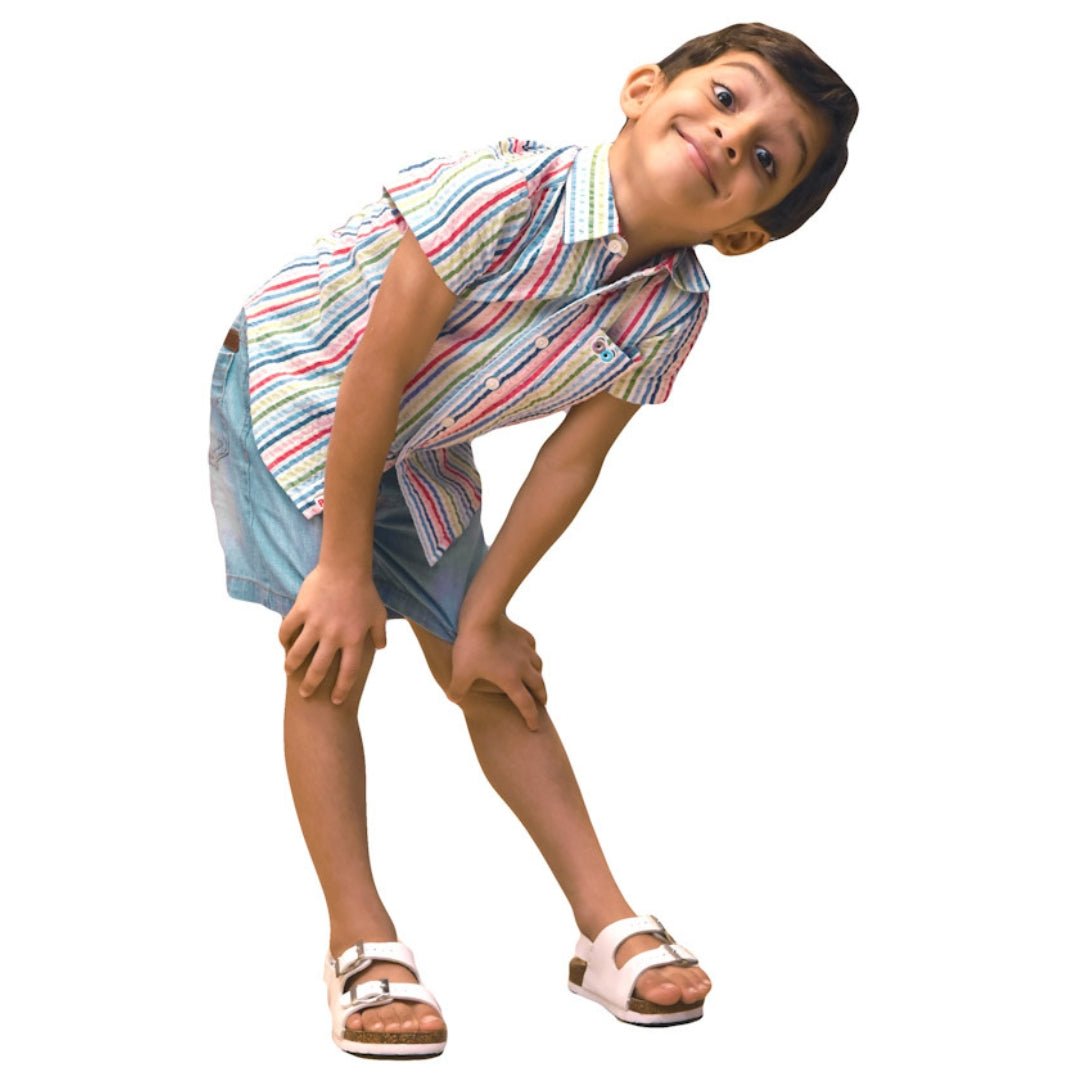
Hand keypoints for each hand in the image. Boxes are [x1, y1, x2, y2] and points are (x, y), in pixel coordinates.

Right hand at [278, 564, 387, 704]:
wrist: (346, 566)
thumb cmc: (365, 591)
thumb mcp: (378, 614)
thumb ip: (380, 634)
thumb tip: (381, 648)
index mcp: (353, 639)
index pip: (348, 673)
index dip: (342, 689)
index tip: (336, 701)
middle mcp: (334, 635)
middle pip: (320, 669)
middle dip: (311, 686)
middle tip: (305, 694)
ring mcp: (316, 623)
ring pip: (299, 653)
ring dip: (292, 665)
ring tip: (289, 670)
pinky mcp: (301, 610)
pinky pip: (288, 629)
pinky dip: (283, 639)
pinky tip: (283, 644)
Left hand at [447, 614, 546, 729]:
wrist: (482, 616)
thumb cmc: (470, 647)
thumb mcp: (460, 673)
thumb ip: (457, 690)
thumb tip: (453, 699)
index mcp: (511, 681)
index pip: (526, 705)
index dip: (531, 719)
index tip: (534, 728)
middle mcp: (523, 668)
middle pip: (539, 687)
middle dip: (541, 698)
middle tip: (540, 704)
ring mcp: (525, 650)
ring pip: (539, 667)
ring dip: (538, 676)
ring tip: (534, 680)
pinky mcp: (523, 636)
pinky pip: (532, 648)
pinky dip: (531, 655)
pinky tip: (526, 653)